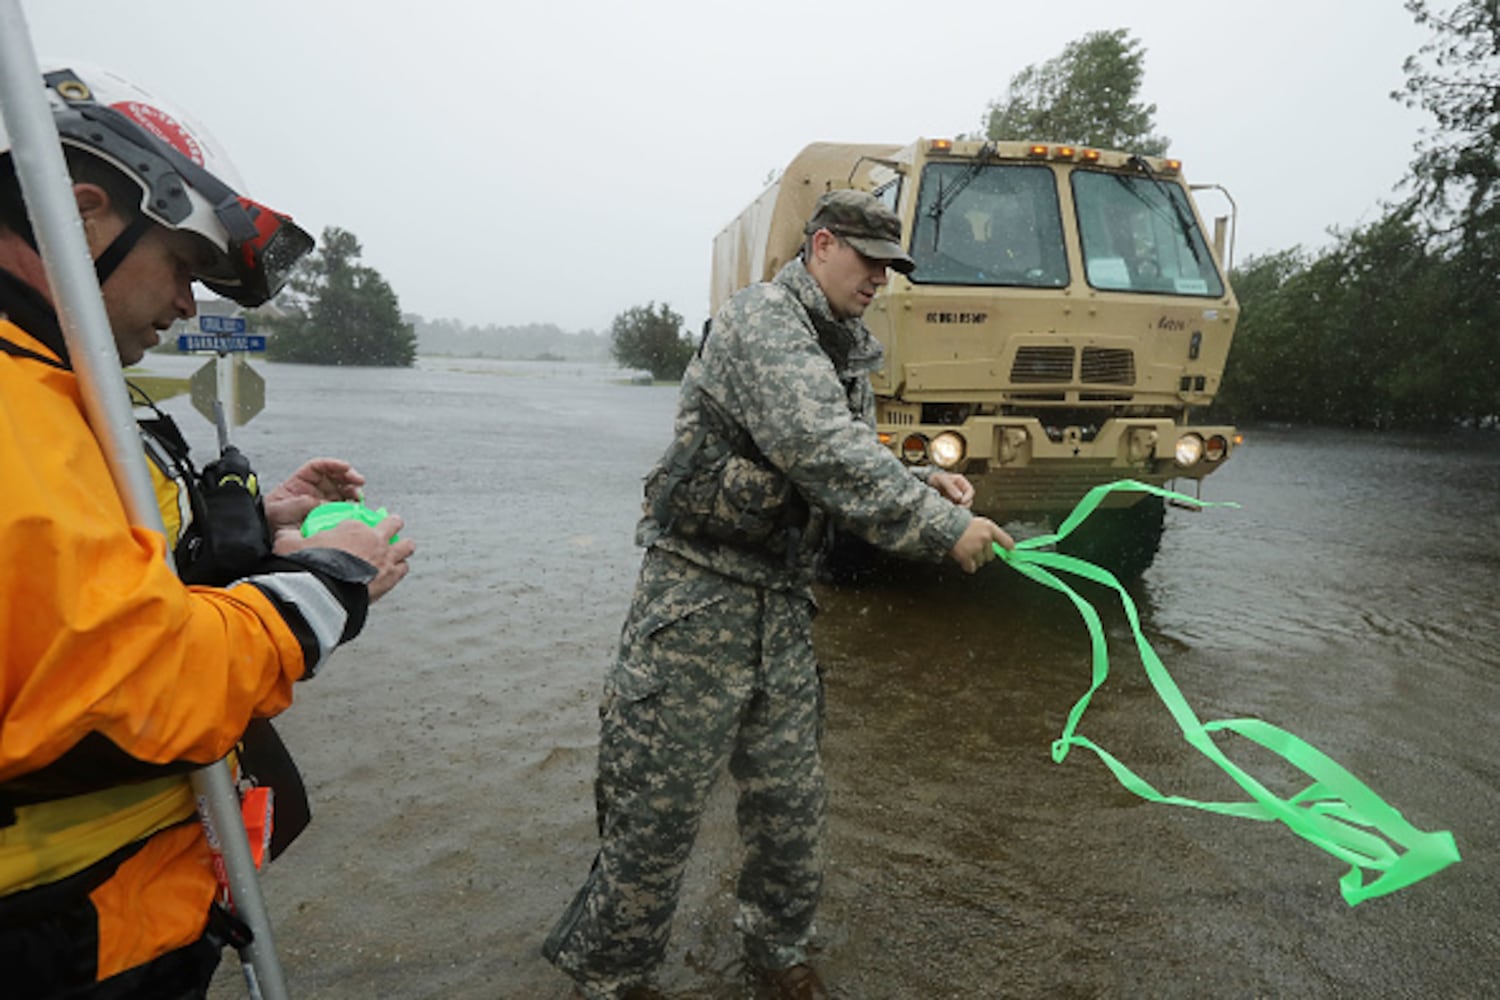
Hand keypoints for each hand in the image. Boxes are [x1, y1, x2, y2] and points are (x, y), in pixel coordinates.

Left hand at [264, 458, 365, 535]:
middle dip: (349, 475)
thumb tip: (326, 503)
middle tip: (358, 480)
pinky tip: (355, 507)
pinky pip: (344, 506)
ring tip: (358, 496)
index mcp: (301, 482)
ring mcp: (323, 501)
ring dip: (353, 490)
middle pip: (335, 475)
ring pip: (343, 489)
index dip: (332, 464)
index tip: (345, 467)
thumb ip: (304, 502)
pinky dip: (352, 505)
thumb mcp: (282, 507)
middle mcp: (314, 489)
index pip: (319, 467)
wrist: (271, 536)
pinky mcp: (330, 513)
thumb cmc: (272, 519)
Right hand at [286, 514, 413, 600]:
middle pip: (394, 524)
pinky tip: (392, 573)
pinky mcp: (390, 580)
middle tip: (386, 532)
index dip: (360, 525)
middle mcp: (374, 540)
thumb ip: (291, 535)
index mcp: (352, 528)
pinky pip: (403, 570)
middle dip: (392, 526)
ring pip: (406, 547)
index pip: (363, 518)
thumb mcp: (289, 543)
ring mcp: (386, 560)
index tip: (356, 531)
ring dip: (401, 548)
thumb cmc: (307, 567)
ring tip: (395, 553)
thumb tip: (284, 533)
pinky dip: (399, 570)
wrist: (322, 595)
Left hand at [928, 470, 974, 507]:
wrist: (927, 482)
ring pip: (962, 506)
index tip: (962, 501)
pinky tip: (948, 512)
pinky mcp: (951, 503)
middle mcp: (961, 491)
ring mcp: (956, 498)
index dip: (968, 497)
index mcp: (961, 482)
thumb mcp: (943, 480)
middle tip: (958, 509)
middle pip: (968, 500)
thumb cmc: (935, 478)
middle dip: (964, 506)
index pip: (970, 491)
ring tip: (952, 511)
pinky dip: (953, 511)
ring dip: (959, 510)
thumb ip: (951, 488)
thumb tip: (960, 497)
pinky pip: (955, 509)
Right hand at [947, 516, 1013, 572]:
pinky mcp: (967, 556)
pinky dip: (968, 566)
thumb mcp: (977, 522)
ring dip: (975, 560)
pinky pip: (971, 567)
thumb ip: (987, 531)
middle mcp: (985, 538)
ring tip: (968, 553)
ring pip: (981, 562)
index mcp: (989, 528)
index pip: (1006, 541)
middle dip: (984, 554)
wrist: (945, 524)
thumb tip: (996, 542)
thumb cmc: (958, 521)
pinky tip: (965, 561)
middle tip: (975, 550)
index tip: (1011, 551)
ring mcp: (976, 548)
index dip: (1009, 547)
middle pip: (991, 555)